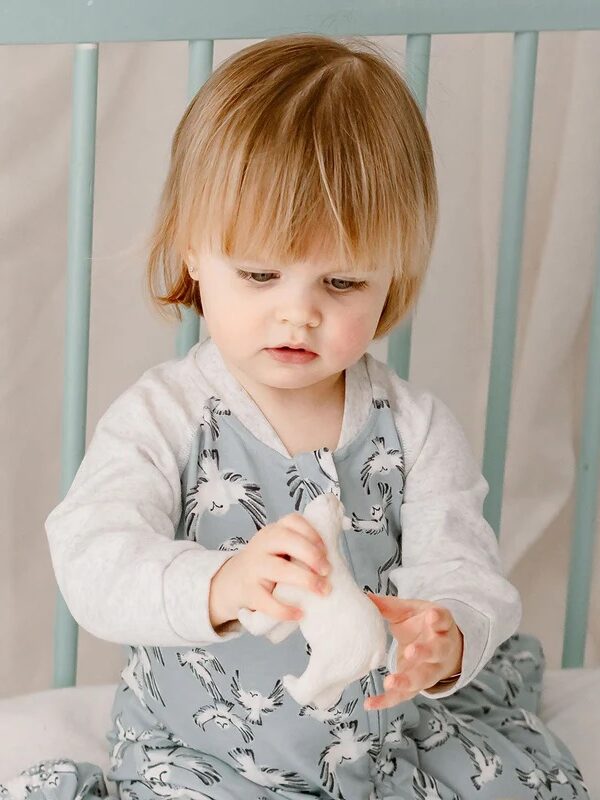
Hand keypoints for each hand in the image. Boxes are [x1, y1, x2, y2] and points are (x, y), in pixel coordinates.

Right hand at [209, 513, 331, 627]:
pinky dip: (285, 609)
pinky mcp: (248, 591)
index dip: (312, 533)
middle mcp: (261, 545)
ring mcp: (253, 567)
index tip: (326, 550)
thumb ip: (300, 548)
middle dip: (311, 554)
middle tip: (328, 571)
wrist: (232, 583)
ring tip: (323, 591)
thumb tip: (336, 556)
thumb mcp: (279, 550)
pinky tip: (300, 614)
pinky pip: (266, 601)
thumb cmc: (267, 565)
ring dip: (305, 579)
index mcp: (273, 532)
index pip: (292, 521)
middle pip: (285, 539)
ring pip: (278, 568)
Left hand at [364, 593, 463, 710]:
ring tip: (390, 682)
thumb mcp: (411, 611)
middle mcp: (440, 649)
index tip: (432, 616)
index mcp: (440, 626)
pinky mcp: (419, 685)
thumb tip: (364, 596)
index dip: (438, 619)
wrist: (444, 648)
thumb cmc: (424, 625)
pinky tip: (371, 703)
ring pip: (424, 678)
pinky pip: (405, 695)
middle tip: (410, 651)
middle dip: (424, 653)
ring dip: (408, 681)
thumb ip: (389, 606)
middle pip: (436, 652)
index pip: (443, 621)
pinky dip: (388, 700)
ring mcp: (431, 670)